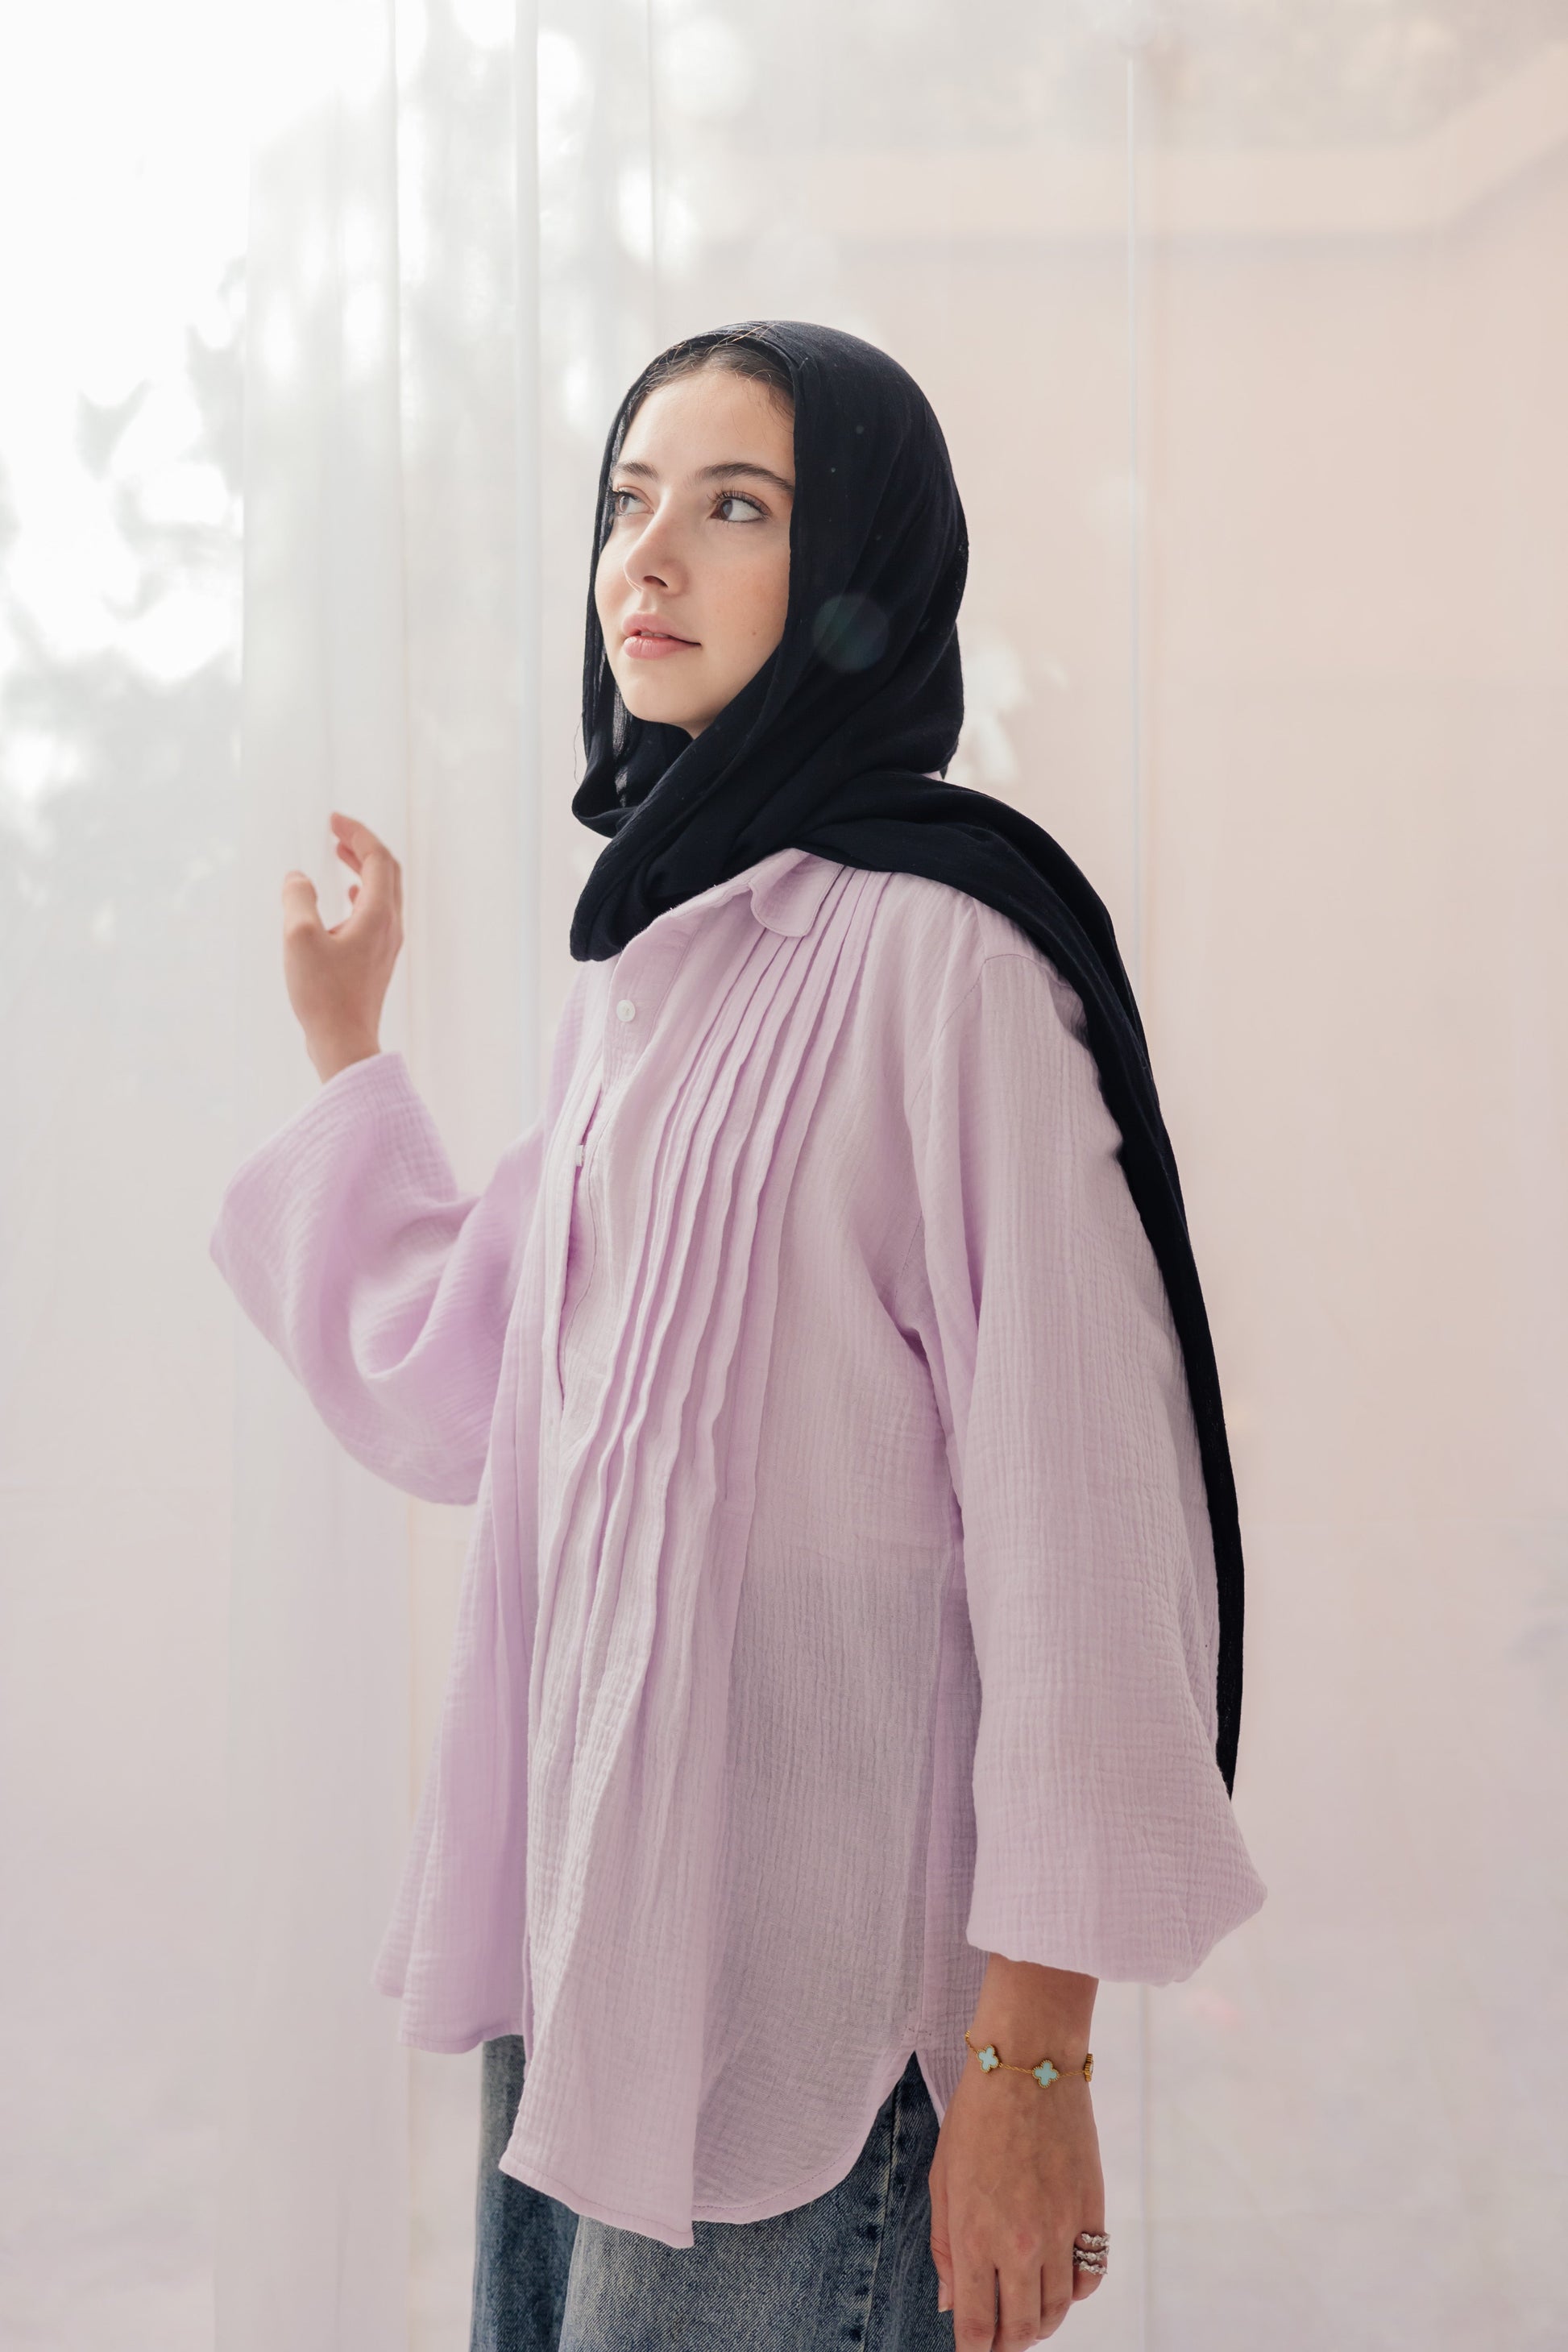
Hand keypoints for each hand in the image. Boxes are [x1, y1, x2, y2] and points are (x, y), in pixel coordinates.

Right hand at [281, 812, 402, 1081]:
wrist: (343, 1043)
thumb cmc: (322, 994)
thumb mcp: (299, 937)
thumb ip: (298, 898)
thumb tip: (298, 878)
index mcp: (378, 915)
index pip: (378, 858)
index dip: (357, 833)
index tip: (333, 820)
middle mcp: (390, 926)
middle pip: (387, 872)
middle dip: (362, 846)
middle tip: (336, 830)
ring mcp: (387, 945)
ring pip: (384, 893)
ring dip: (363, 868)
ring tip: (339, 854)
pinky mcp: (377, 960)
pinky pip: (377, 914)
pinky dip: (362, 894)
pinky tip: (348, 898)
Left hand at [928, 1969, 1104, 2346]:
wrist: (1028, 2063)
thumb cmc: (976, 2116)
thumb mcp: (942, 2179)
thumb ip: (945, 2248)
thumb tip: (950, 2304)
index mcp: (976, 2236)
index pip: (977, 2326)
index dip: (974, 2350)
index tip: (971, 2350)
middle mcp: (1022, 2243)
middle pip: (1024, 2330)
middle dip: (1008, 2342)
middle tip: (998, 2333)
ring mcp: (1061, 2229)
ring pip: (1060, 2310)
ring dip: (1042, 2322)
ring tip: (1027, 2311)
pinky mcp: (1092, 2211)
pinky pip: (1090, 2274)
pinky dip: (1075, 2289)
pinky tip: (1058, 2278)